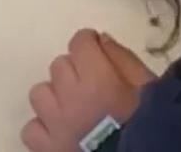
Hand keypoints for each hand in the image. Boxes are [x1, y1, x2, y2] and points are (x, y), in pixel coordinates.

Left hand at [22, 30, 155, 151]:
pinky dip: (43, 127)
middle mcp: (71, 97)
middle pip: (59, 65)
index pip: (80, 42)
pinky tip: (59, 131)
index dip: (89, 44)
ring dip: (55, 97)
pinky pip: (32, 128)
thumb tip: (101, 39)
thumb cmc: (149, 125)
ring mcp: (55, 124)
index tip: (96, 52)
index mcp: (98, 79)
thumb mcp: (148, 88)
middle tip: (90, 85)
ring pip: (40, 93)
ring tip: (72, 108)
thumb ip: (124, 60)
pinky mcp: (47, 147)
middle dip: (74, 70)